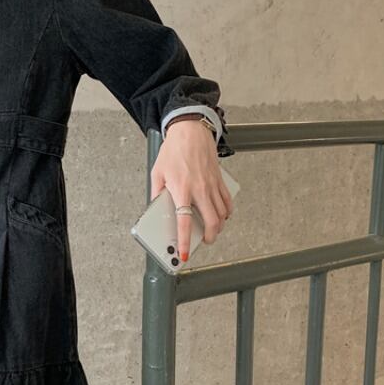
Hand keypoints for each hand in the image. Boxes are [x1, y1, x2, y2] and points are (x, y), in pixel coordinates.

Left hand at [150, 120, 233, 260]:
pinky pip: (227, 201)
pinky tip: (221, 215)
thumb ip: (156, 194)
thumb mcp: (157, 173)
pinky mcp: (220, 179)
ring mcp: (212, 185)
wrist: (190, 130)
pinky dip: (226, 212)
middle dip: (209, 237)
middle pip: (211, 222)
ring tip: (211, 231)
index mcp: (181, 189)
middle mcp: (199, 189)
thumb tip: (156, 210)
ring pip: (222, 214)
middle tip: (204, 242)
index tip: (184, 254)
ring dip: (218, 227)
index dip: (184, 241)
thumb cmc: (173, 150)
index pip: (184, 222)